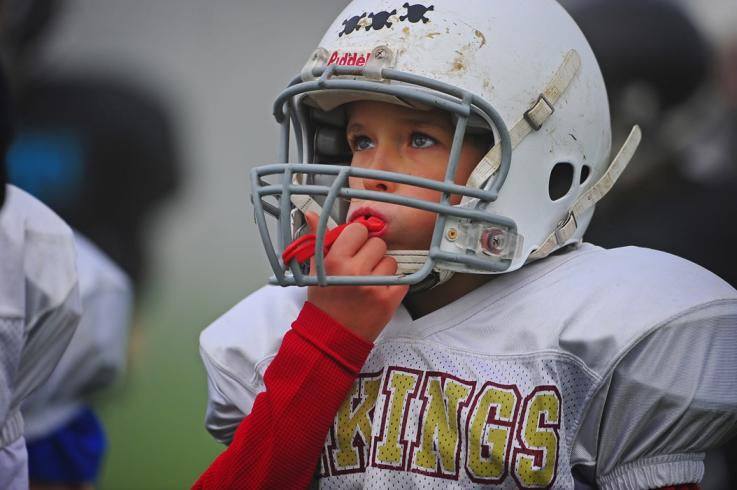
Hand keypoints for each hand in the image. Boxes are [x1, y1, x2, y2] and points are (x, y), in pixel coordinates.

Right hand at [304, 212, 408, 341]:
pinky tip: (378, 292)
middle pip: (378, 243)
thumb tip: (313, 213)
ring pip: (391, 260)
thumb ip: (318, 240)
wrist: (332, 337)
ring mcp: (375, 286)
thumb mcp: (316, 270)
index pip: (358, 230)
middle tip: (360, 268)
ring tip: (368, 282)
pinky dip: (393, 284)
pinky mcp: (390, 299)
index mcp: (335, 261)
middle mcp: (355, 271)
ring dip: (382, 269)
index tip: (353, 248)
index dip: (356, 238)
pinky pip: (402, 278)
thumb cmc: (324, 303)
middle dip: (370, 253)